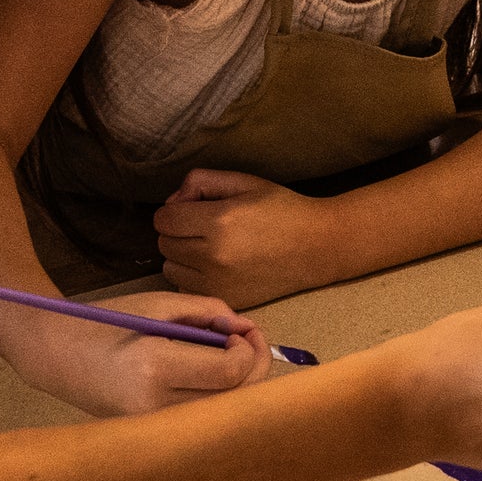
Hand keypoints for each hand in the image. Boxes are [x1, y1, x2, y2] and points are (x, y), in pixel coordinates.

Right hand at [21, 290, 271, 417]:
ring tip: (233, 354)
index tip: (239, 329)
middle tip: (249, 340)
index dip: (247, 349)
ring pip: (222, 414)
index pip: (228, 371)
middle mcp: (155, 405)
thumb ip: (208, 312)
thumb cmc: (108, 322)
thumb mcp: (158, 304)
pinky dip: (218, 397)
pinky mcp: (151, 434)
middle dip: (254, 367)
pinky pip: (201, 418)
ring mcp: (152, 426)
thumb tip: (245, 327)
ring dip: (240, 384)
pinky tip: (215, 374)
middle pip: (234, 399)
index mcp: (154, 368)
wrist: (56, 355)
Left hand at [155, 170, 335, 308]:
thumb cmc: (282, 209)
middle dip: (178, 231)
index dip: (174, 210)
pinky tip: (216, 266)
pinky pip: (186, 288)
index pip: (163, 219)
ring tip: (209, 248)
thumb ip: (201, 182)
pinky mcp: (226, 298)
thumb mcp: (244, 182)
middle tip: (204, 226)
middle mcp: (213, 255)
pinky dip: (193, 277)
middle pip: (164, 243)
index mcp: (218, 221)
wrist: (318, 247)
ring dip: (182, 256)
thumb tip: (172, 201)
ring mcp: (218, 282)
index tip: (193, 209)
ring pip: (170, 268)